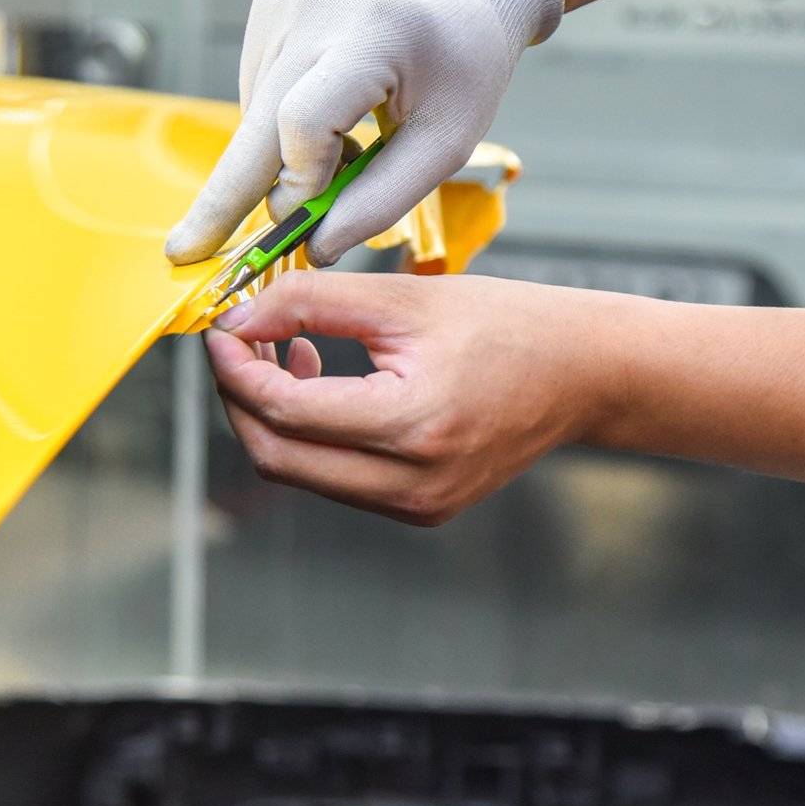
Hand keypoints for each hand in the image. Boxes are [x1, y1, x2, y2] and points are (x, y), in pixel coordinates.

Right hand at [165, 0, 563, 266]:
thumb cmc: (462, 68)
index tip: (306, 222)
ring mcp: (286, 0)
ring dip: (284, 155)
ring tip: (350, 145)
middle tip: (186, 253)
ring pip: (256, 114)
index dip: (300, 180)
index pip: (303, 121)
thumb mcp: (445, 142)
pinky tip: (330, 112)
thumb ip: (380, 199)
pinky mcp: (269, 2)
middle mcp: (318, 5)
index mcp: (376, 31)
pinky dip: (281, 122)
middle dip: (225, 196)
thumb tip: (313, 248)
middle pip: (257, 119)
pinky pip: (257, 90)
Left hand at [203, 270, 613, 524]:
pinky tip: (323, 383)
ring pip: (303, 473)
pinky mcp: (421, 508)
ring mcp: (418, 505)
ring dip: (274, 417)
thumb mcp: (403, 298)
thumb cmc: (507, 325)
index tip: (221, 329)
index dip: (236, 369)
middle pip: (279, 457)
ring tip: (288, 351)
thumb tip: (238, 316)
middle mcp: (414, 482)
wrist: (583, 373)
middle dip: (240, 399)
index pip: (286, 411)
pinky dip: (313, 435)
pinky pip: (338, 479)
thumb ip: (313, 302)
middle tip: (236, 344)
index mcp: (413, 424)